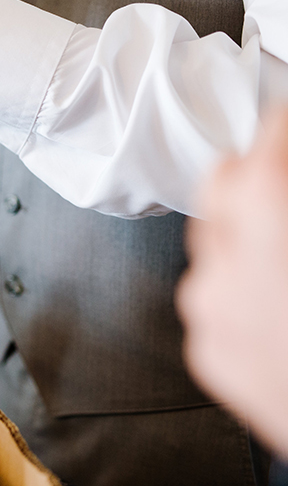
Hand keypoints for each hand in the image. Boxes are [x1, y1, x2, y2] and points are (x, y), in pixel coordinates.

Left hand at [177, 108, 287, 457]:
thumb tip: (283, 160)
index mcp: (265, 207)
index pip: (267, 137)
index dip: (285, 130)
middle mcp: (220, 253)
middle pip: (222, 185)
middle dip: (255, 176)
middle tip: (284, 184)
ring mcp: (205, 308)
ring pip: (213, 249)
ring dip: (245, 243)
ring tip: (287, 264)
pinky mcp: (206, 355)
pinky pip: (213, 306)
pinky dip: (240, 300)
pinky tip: (279, 316)